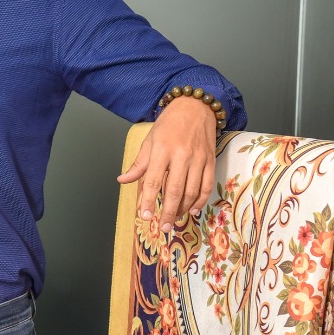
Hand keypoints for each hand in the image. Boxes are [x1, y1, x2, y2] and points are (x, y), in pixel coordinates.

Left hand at [118, 96, 216, 232]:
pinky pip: (207, 185)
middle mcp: (181, 156)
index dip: (148, 200)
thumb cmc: (168, 125)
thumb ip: (139, 164)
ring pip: (192, 190)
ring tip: (176, 219)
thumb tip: (122, 180)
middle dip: (168, 211)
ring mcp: (198, 159)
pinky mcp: (211, 160)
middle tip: (164, 227)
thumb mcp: (149, 141)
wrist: (195, 107)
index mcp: (161, 150)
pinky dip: (201, 200)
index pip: (153, 180)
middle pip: (174, 190)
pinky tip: (194, 209)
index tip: (144, 216)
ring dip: (184, 208)